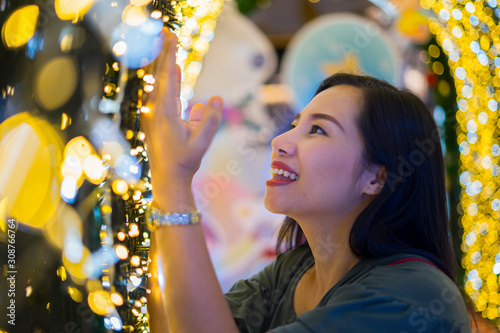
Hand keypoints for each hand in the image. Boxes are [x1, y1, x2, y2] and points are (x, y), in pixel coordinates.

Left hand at [140, 29, 222, 188]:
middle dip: (163, 53)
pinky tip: (172, 72)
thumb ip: (210, 120)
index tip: (170, 37)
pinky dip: (165, 80)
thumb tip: (216, 98)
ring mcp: (151, 114)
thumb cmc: (185, 161)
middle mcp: (154, 110)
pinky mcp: (154, 119)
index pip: (166, 77)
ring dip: (162, 64)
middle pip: (158, 75)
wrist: (167, 179)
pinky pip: (159, 93)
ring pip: (156, 83)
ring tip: (167, 47)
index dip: (168, 55)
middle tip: (166, 33)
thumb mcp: (202, 142)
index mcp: (164, 112)